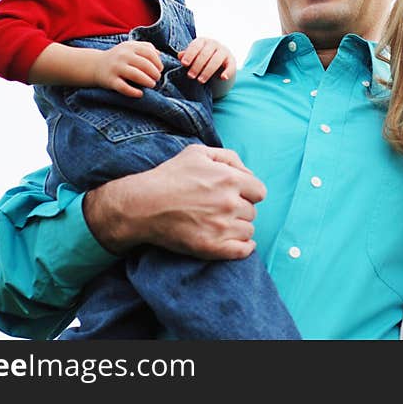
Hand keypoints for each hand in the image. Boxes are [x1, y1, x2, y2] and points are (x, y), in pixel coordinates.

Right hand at [83, 144, 264, 259]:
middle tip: (220, 209)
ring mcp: (221, 227)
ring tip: (219, 224)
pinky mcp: (212, 247)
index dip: (248, 193)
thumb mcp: (198, 152)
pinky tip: (235, 242)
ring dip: (238, 228)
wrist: (143, 205)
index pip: (259, 191)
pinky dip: (243, 248)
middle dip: (240, 210)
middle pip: (252, 212)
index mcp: (229, 179)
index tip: (235, 195)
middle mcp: (229, 203)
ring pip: (248, 231)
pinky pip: (243, 251)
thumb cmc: (170, 176)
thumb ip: (229, 158)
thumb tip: (249, 173)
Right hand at [93, 41, 162, 97]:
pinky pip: (124, 88)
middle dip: (155, 73)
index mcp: (130, 47)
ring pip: (136, 75)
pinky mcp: (110, 80)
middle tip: (157, 78)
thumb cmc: (119, 57)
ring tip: (152, 84)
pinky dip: (134, 92)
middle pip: (145, 64)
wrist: (96, 65)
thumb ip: (146, 48)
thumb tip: (160, 55)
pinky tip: (140, 94)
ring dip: (148, 81)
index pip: (149, 53)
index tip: (160, 69)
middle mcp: (122, 56)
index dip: (158, 62)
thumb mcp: (131, 48)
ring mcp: (116, 68)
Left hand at [178, 37, 235, 83]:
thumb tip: (179, 56)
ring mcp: (224, 52)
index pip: (196, 46)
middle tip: (190, 76)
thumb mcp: (194, 56)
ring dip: (208, 71)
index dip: (189, 54)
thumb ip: (187, 56)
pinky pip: (231, 66)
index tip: (184, 64)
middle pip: (205, 54)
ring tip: (200, 81)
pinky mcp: (231, 61)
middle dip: (197, 66)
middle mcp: (214, 44)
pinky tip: (223, 78)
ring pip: (216, 60)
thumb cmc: (202, 59)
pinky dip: (228, 72)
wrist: (219, 63)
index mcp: (203, 41)